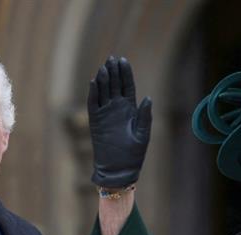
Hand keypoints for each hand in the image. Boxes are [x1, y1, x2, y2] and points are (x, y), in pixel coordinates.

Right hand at [87, 56, 152, 187]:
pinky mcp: (95, 122)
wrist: (119, 170)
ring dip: (103, 79)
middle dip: (113, 72)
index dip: (125, 73)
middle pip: (114, 85)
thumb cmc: (134, 154)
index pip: (127, 86)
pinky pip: (93, 104)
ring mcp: (105, 114)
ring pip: (103, 91)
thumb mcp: (143, 134)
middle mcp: (116, 109)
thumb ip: (144, 116)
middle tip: (111, 58)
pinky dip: (93, 93)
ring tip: (104, 66)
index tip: (123, 60)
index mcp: (130, 109)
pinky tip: (94, 82)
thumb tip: (147, 98)